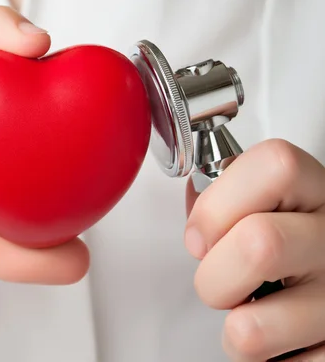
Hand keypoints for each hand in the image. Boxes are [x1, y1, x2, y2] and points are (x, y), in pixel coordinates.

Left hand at [185, 139, 324, 360]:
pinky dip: (262, 359)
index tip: (200, 236)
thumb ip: (224, 199)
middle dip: (213, 276)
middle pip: (258, 245)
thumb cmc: (288, 245)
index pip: (275, 166)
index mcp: (316, 194)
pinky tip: (278, 336)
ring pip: (250, 328)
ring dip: (234, 330)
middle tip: (222, 281)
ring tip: (253, 313)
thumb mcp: (263, 206)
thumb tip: (194, 216)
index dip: (219, 204)